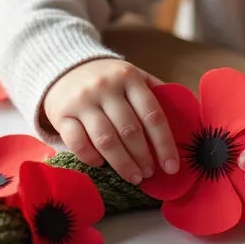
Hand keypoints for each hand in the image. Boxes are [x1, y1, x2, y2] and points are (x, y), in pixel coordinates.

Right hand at [41, 58, 178, 184]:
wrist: (63, 67)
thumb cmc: (107, 79)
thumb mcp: (132, 76)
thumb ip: (154, 93)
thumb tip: (183, 122)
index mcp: (129, 77)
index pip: (152, 115)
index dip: (165, 144)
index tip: (172, 166)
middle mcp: (105, 87)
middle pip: (130, 130)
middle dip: (143, 157)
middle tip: (149, 173)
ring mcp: (82, 101)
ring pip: (105, 140)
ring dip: (122, 164)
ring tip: (133, 176)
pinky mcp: (61, 114)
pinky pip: (77, 142)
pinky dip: (91, 158)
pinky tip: (101, 165)